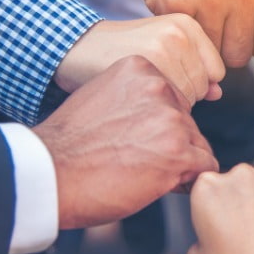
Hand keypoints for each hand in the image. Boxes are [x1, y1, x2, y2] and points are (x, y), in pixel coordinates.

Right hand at [33, 56, 218, 228]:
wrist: (48, 174)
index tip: (135, 141)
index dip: (159, 127)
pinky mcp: (178, 153)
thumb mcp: (103, 99)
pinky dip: (188, 181)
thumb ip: (136, 99)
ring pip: (198, 145)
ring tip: (143, 175)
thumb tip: (167, 115)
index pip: (173, 99)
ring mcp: (171, 120)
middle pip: (188, 122)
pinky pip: (205, 167)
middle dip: (171, 146)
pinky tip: (160, 185)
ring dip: (179, 164)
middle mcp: (160, 88)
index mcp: (140, 68)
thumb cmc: (69, 145)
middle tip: (137, 163)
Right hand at [55, 14, 225, 105]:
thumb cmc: (121, 53)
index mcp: (188, 24)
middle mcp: (180, 32)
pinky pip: (171, 101)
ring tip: (142, 87)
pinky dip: (157, 106)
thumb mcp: (161, 50)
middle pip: (204, 86)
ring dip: (169, 102)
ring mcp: (165, 46)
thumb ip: (193, 69)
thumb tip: (218, 92)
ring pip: (190, 97)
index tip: (166, 78)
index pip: (216, 72)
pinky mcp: (149, 63)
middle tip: (150, 84)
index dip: (194, 84)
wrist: (78, 49)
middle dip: (182, 95)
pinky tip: (136, 94)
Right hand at [125, 0, 253, 67]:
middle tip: (210, 21)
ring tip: (195, 10)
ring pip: (211, 53)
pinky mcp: (177, 3)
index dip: (248, 46)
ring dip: (200, 40)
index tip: (233, 30)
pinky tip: (178, 1)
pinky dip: (178, 27)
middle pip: (239, 56)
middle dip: (223, 48)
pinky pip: (183, 39)